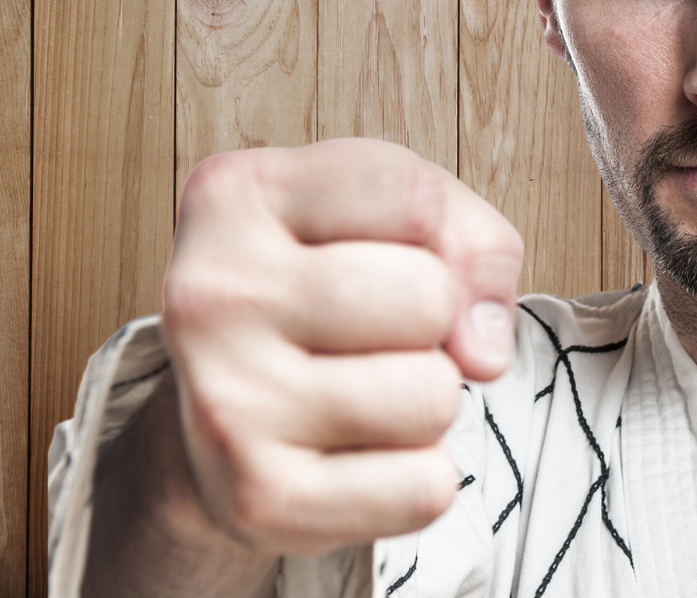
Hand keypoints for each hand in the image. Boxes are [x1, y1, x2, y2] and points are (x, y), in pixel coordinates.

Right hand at [162, 139, 523, 556]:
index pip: (412, 197)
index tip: (383, 247)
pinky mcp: (258, 500)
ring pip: (434, 396)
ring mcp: (227, 401)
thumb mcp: (394, 218)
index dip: (434, 230)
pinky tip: (359, 452)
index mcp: (235, 195)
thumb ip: (472, 243)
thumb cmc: (326, 285)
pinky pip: (425, 489)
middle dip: (436, 319)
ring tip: (365, 387)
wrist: (225, 404)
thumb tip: (484, 353)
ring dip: (429, 397)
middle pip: (429, 297)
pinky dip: (419, 476)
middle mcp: (212, 294)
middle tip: (374, 331)